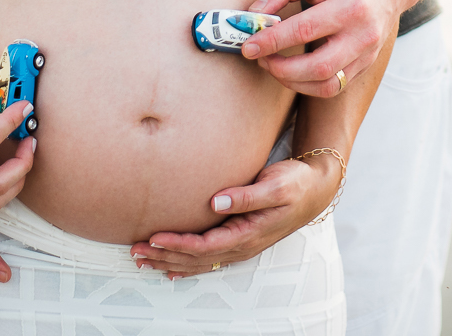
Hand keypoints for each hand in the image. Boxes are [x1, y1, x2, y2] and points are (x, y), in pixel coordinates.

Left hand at [129, 152, 340, 276]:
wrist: (316, 189)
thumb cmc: (296, 183)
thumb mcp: (276, 184)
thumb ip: (247, 195)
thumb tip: (216, 201)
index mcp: (248, 234)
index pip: (205, 246)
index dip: (177, 244)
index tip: (153, 237)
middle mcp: (242, 246)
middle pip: (196, 259)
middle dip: (164, 256)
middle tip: (134, 251)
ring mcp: (241, 247)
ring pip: (199, 262)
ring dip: (169, 262)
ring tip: (142, 261)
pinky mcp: (239, 240)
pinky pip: (207, 259)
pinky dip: (185, 264)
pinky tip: (170, 268)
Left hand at [238, 0, 403, 95]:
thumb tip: (252, 16)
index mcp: (351, 6)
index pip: (303, 30)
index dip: (271, 41)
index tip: (248, 46)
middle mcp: (363, 34)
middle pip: (317, 67)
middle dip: (280, 68)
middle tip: (259, 58)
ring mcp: (368, 53)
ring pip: (327, 85)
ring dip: (293, 82)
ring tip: (274, 65)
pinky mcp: (367, 63)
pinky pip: (335, 86)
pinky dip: (309, 83)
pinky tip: (294, 70)